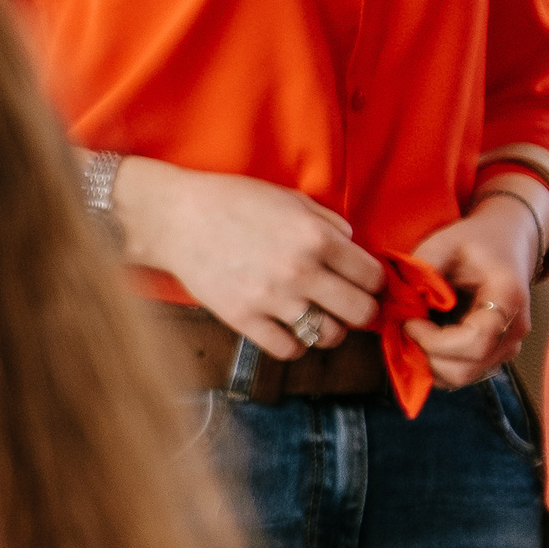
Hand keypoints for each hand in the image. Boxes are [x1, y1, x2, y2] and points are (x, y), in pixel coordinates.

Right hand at [113, 160, 382, 357]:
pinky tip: (286, 328)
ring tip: (315, 318)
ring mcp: (272, 299)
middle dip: (361, 312)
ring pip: (328, 337)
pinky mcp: (243, 319)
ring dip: (328, 330)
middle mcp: (301, 271)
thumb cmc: (232, 201)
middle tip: (347, 306)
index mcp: (317, 238)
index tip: (363, 284)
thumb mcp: (289, 198)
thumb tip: (352, 246)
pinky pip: (288, 349)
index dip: (373, 282)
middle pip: (361, 313)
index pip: (373, 276)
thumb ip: (327, 222)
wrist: (175, 218)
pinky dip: (294, 344)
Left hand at [404, 194, 536, 388]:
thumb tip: (399, 301)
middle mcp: (513, 331)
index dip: (433, 341)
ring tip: (411, 331)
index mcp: (508, 300)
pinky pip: (458, 373)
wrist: (504, 243)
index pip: (474, 343)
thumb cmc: (473, 241)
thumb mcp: (445, 243)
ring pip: (459, 377)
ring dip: (425, 361)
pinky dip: (432, 363)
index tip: (408, 321)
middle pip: (464, 369)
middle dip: (423, 355)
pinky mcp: (492, 355)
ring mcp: (505, 347)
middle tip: (403, 327)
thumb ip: (422, 268)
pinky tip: (420, 338)